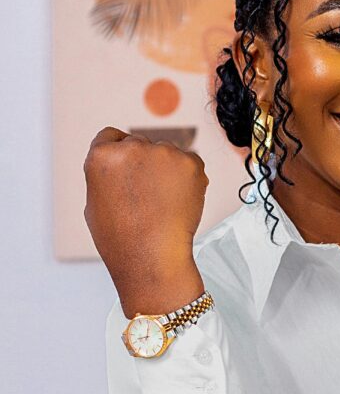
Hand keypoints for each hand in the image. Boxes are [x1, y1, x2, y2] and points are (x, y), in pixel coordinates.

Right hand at [83, 127, 207, 316]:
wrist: (152, 257)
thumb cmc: (122, 239)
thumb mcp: (95, 202)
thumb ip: (106, 174)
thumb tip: (119, 163)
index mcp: (102, 155)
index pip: (111, 136)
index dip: (120, 153)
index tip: (128, 169)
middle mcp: (132, 147)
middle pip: (141, 144)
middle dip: (145, 164)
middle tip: (148, 196)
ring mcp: (163, 152)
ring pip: (167, 154)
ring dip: (167, 170)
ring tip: (163, 204)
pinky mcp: (191, 162)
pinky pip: (190, 163)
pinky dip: (189, 178)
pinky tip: (179, 201)